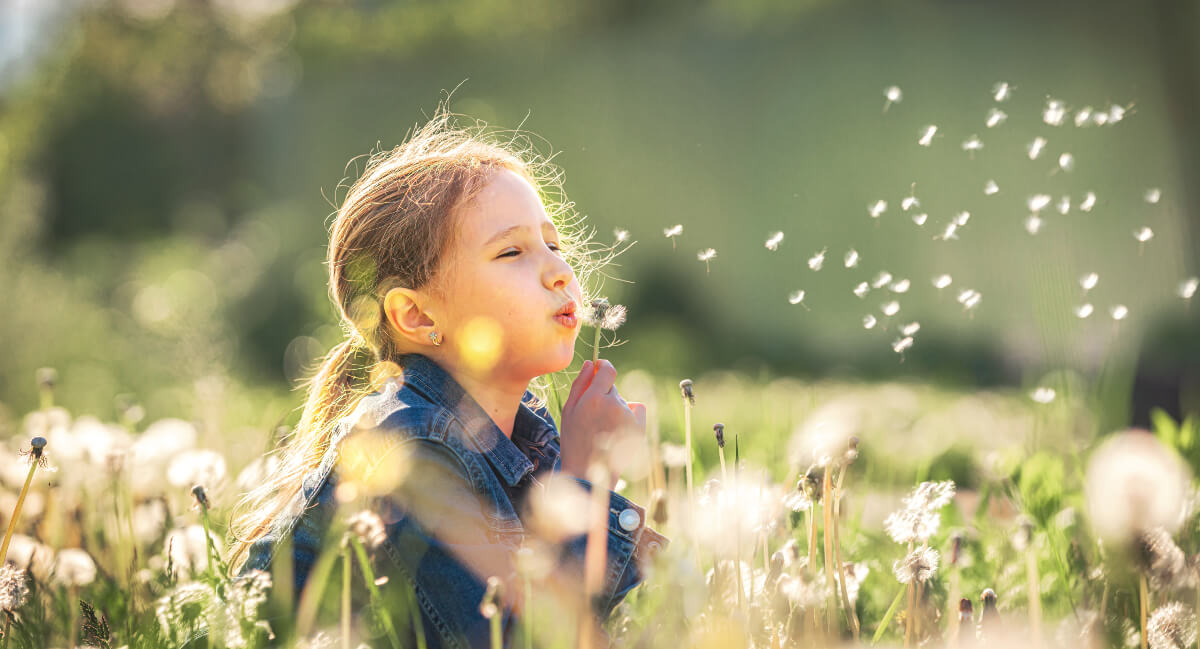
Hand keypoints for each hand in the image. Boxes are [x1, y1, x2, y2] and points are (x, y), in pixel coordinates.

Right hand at [559, 359, 646, 484]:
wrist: (588, 472)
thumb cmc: (573, 441)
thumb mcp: (569, 410)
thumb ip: (580, 384)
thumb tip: (590, 363)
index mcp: (594, 398)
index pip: (608, 370)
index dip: (604, 366)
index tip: (600, 368)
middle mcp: (614, 405)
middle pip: (613, 388)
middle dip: (604, 395)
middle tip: (594, 416)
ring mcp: (628, 417)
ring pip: (622, 401)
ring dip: (615, 407)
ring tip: (603, 428)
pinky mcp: (639, 428)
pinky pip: (637, 409)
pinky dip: (631, 413)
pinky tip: (618, 428)